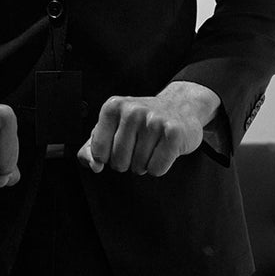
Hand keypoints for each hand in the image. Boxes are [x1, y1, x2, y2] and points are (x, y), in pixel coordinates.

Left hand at [79, 82, 221, 177]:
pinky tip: (164, 149)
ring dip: (145, 163)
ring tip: (153, 145)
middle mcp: (132, 111)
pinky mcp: (173, 133)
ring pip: (139, 167)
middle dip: (129, 162)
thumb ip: (92, 149)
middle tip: (140, 145)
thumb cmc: (143, 121)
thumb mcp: (113, 128)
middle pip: (119, 163)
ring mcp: (154, 120)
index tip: (121, 143)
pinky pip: (157, 169)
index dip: (109, 156)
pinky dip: (160, 166)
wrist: (183, 106)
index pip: (99, 153)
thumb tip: (94, 166)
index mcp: (113, 107)